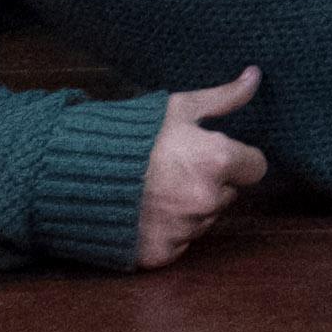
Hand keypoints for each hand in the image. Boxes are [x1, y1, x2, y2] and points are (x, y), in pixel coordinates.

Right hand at [136, 64, 265, 267]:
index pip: (255, 167)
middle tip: (174, 168)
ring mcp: (183, 230)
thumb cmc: (131, 134)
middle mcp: (206, 200)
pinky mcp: (160, 253)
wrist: (75, 172)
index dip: (236, 159)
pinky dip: (165, 232)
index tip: (211, 153)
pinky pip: (178, 244)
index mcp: (218, 160)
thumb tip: (255, 77)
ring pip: (203, 220)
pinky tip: (144, 212)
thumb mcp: (179, 108)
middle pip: (227, 195)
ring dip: (187, 208)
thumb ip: (224, 98)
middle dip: (208, 183)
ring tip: (154, 188)